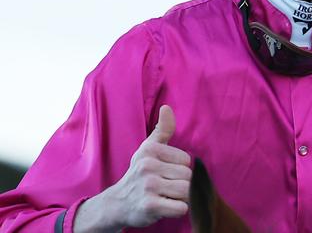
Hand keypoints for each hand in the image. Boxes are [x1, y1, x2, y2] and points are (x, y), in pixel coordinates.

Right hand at [73, 105, 191, 231]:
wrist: (117, 203)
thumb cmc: (140, 173)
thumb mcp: (148, 149)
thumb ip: (163, 129)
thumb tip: (166, 107)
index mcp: (150, 150)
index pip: (187, 160)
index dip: (179, 169)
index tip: (165, 173)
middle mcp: (147, 166)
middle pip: (188, 176)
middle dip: (182, 185)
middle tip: (166, 188)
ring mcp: (148, 186)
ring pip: (186, 191)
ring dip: (181, 198)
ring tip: (166, 197)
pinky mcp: (149, 206)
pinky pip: (181, 208)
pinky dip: (178, 210)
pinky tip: (165, 207)